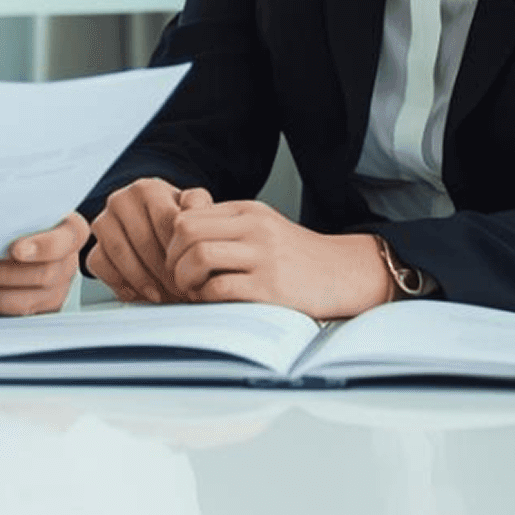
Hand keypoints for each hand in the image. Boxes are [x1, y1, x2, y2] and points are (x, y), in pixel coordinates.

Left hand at [0, 211, 87, 316]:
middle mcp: (67, 264)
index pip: (66, 239)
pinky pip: (11, 317)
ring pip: (22, 302)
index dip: (43, 246)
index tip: (15, 250)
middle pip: (41, 275)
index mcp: (71, 232)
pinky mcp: (37, 311)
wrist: (22, 237)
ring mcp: (56, 291)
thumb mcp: (22, 205)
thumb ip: (10, 207)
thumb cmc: (20, 218)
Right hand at [84, 177, 188, 301]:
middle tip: (179, 289)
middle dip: (163, 271)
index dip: (180, 250)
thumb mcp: (192, 211)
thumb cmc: (173, 225)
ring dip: (142, 280)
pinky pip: (99, 264)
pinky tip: (137, 292)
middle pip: (143, 240)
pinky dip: (118, 282)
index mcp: (148, 189)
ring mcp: (103, 220)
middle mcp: (122, 200)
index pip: (165, 221)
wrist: (153, 234)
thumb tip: (197, 211)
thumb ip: (198, 205)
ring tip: (160, 294)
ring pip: (119, 252)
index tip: (191, 270)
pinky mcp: (92, 244)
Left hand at [164, 192, 392, 318]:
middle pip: (186, 232)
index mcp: (247, 211)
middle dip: (172, 259)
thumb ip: (226, 226)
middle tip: (177, 278)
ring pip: (199, 256)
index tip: (176, 260)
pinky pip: (220, 288)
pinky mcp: (271, 287)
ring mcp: (263, 256)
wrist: (343, 273)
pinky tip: (212, 303)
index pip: (188, 215)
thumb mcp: (261, 227)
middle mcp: (254, 227)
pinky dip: (206, 298)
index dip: (171, 241)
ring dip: (185, 279)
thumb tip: (178, 235)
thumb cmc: (295, 256)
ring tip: (192, 292)